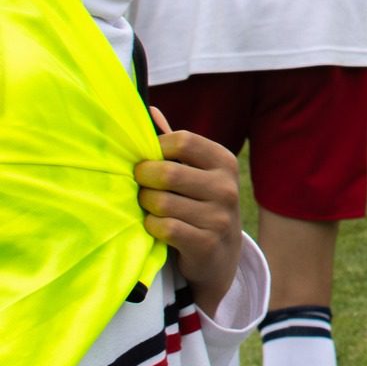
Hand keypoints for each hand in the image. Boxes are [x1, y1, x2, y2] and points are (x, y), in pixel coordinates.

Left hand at [136, 109, 242, 315]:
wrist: (220, 254)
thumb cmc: (199, 204)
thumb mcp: (196, 172)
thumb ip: (173, 145)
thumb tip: (149, 111)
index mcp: (224, 161)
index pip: (183, 141)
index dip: (155, 149)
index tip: (147, 160)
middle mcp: (226, 186)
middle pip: (168, 172)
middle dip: (144, 180)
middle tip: (140, 186)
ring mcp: (219, 216)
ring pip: (161, 203)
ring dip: (146, 206)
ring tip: (149, 208)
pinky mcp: (206, 243)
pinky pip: (164, 228)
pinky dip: (151, 227)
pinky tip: (155, 227)